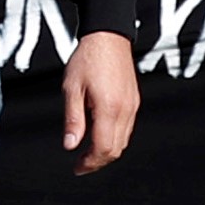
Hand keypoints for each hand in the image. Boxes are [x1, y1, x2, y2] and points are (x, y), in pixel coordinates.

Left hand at [59, 30, 140, 174]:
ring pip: (123, 141)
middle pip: (116, 150)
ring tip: (87, 153)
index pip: (103, 148)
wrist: (108, 36)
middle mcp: (125, 110)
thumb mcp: (71, 88)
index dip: (89, 163)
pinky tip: (99, 134)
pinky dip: (114, 138)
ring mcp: (132, 106)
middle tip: (80, 164)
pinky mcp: (134, 101)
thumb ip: (73, 120)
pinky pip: (127, 129)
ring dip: (106, 151)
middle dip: (98, 161)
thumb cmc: (88, 58)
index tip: (76, 168)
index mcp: (109, 108)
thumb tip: (70, 146)